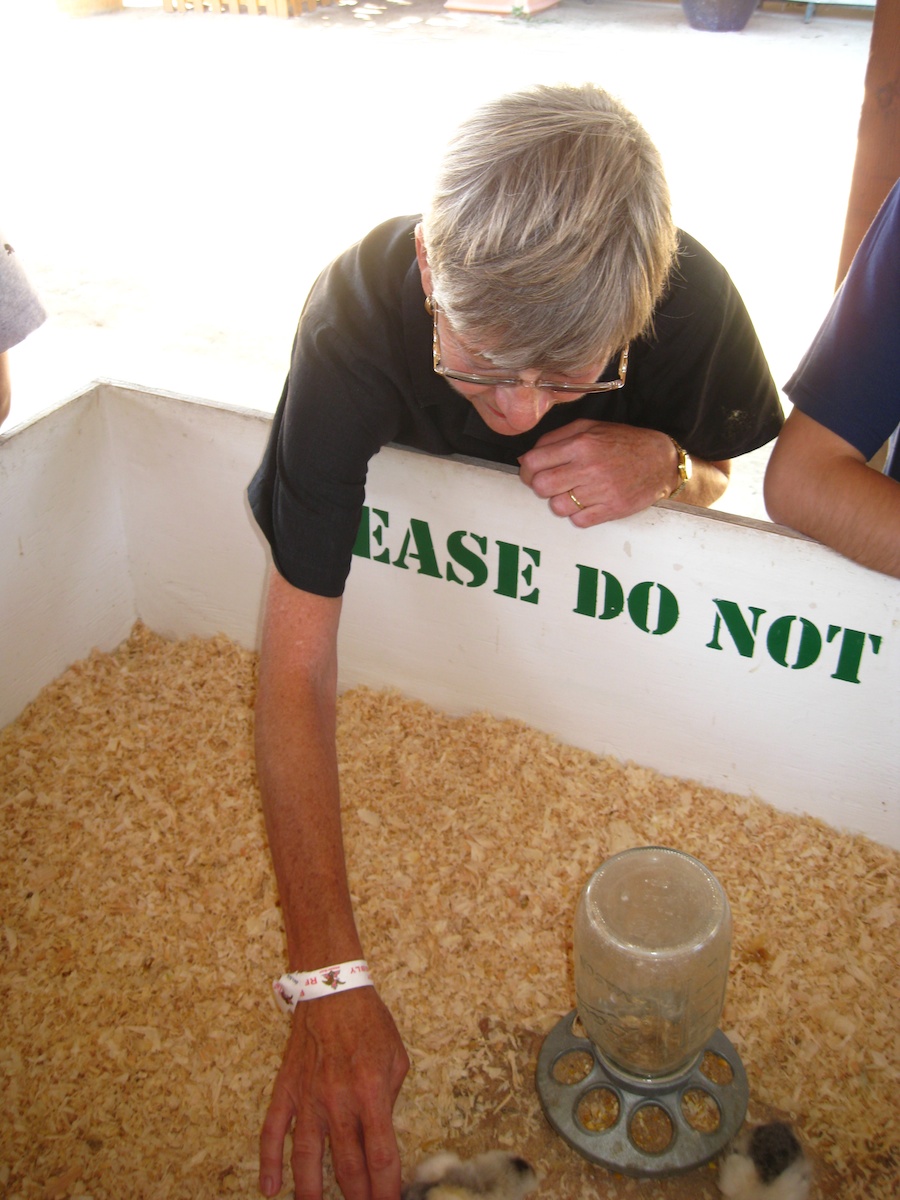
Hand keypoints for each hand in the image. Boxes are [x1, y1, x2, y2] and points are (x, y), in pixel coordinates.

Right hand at [260, 986, 409, 1199]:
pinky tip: (270, 1188)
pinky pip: (273, 1131)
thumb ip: (391, 1100)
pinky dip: (269, 1162)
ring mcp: (308, 1098)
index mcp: (371, 1093)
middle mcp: (338, 1101)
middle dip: (358, 1197)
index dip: (386, 1189)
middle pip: (347, 1167)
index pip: (381, 1157)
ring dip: (312, 1193)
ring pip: (306, 1159)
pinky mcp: (286, 1089)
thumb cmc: (369, 1021)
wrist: (333, 989)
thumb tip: (382, 1134)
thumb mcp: (397, 1058)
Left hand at [517, 418, 675, 524]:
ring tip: (572, 493)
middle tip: (550, 484)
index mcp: (580, 443)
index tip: (531, 473)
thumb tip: (526, 458)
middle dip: (540, 487)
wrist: (660, 461)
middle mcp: (589, 467)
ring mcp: (601, 491)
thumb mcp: (589, 427)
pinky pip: (578, 521)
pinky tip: (587, 503)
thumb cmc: (621, 442)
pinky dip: (578, 515)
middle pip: (541, 487)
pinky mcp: (612, 510)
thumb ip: (555, 439)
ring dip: (559, 502)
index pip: (534, 462)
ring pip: (557, 507)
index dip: (526, 470)